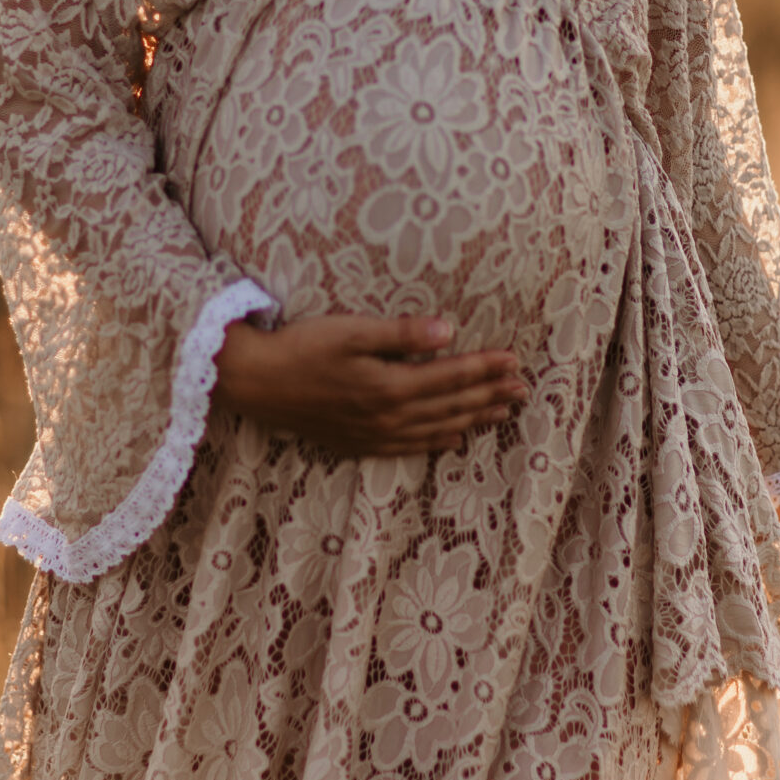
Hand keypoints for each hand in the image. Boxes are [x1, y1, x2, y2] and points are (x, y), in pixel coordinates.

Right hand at [213, 313, 526, 457]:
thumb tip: (447, 331)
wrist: (256, 383)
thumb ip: (401, 334)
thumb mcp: (351, 332)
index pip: (452, 376)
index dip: (486, 369)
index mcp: (391, 386)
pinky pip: (410, 448)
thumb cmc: (302, 348)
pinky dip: (438, 443)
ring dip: (472, 419)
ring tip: (502, 413)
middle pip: (451, 405)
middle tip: (523, 390)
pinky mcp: (358, 443)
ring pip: (437, 429)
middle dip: (490, 396)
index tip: (515, 362)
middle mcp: (389, 417)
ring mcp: (374, 435)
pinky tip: (453, 440)